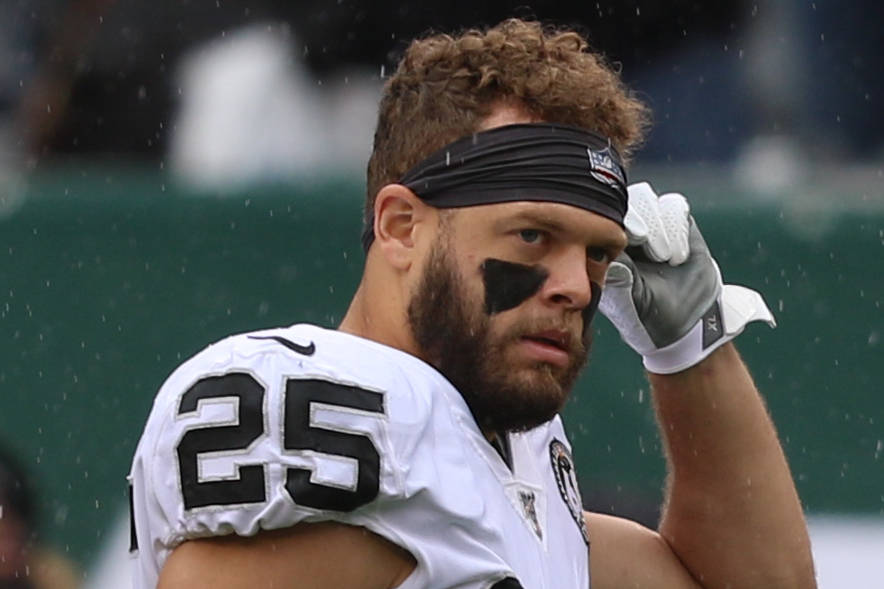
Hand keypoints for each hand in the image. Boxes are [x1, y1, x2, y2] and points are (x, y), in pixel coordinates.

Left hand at [599, 182, 775, 373]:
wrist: (689, 321)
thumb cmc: (651, 316)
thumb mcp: (633, 303)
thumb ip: (621, 281)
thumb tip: (612, 260)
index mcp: (600, 248)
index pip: (599, 218)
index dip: (618, 222)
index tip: (634, 240)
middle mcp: (620, 232)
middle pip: (623, 201)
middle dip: (644, 223)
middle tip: (656, 254)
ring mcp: (646, 225)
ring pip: (647, 200)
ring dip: (662, 229)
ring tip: (666, 259)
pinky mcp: (673, 223)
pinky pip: (672, 205)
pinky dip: (679, 229)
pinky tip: (679, 256)